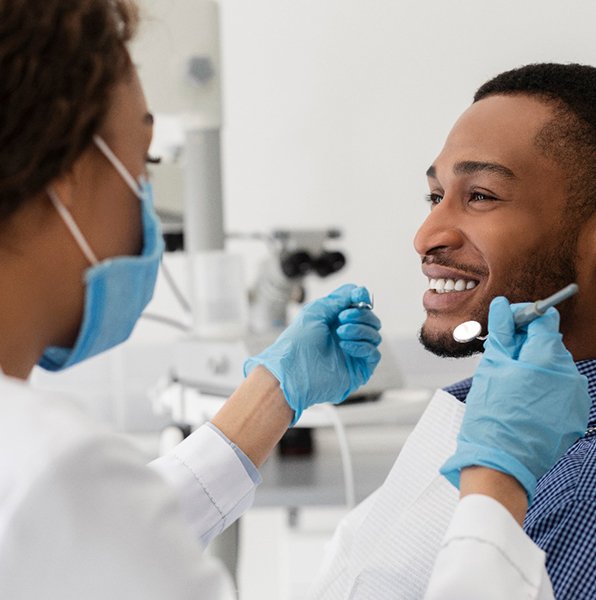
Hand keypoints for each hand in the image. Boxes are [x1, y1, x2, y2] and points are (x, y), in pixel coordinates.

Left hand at [244, 284, 381, 424]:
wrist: (293, 370)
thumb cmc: (299, 341)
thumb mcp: (317, 311)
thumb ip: (339, 298)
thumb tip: (361, 292)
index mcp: (336, 320)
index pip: (360, 306)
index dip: (362, 298)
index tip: (360, 296)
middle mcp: (347, 335)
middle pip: (371, 319)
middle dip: (360, 314)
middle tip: (342, 318)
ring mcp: (354, 353)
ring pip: (375, 335)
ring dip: (359, 329)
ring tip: (340, 333)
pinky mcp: (360, 369)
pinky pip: (374, 353)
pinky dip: (362, 346)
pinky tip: (345, 346)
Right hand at [441, 296, 589, 501]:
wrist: (500, 463)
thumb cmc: (492, 415)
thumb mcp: (492, 367)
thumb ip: (502, 333)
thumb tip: (503, 306)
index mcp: (548, 358)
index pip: (545, 319)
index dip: (523, 317)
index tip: (507, 324)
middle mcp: (570, 375)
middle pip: (549, 344)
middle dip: (526, 344)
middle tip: (501, 357)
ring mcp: (575, 398)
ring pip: (554, 368)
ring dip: (533, 368)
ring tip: (509, 384)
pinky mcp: (574, 416)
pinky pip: (559, 390)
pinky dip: (542, 389)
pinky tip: (521, 401)